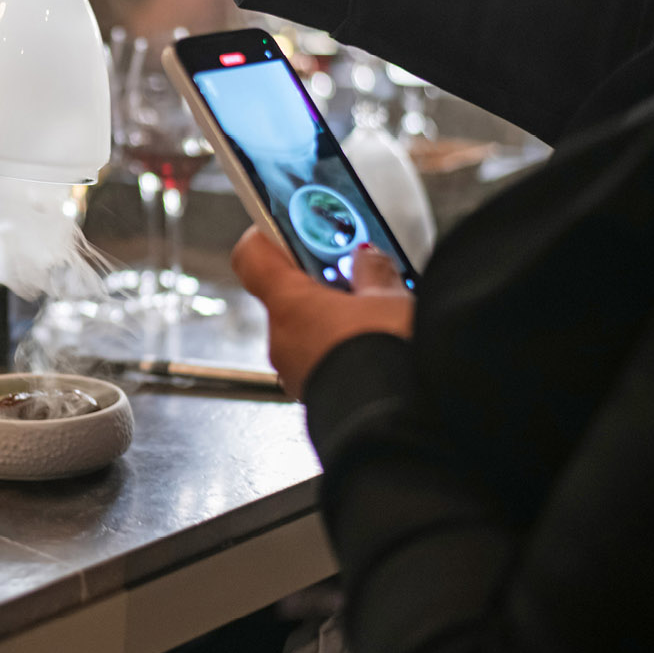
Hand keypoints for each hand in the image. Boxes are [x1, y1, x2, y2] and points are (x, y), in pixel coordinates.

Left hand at [231, 228, 413, 400]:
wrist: (401, 429)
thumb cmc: (389, 362)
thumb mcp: (391, 299)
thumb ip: (373, 271)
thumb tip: (365, 258)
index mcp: (289, 305)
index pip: (252, 256)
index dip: (268, 235)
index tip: (289, 223)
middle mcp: (281, 339)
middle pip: (288, 294)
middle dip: (321, 280)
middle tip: (358, 271)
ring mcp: (295, 372)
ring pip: (307, 329)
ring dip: (336, 318)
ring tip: (380, 315)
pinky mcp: (316, 396)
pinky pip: (322, 359)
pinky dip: (343, 348)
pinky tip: (380, 347)